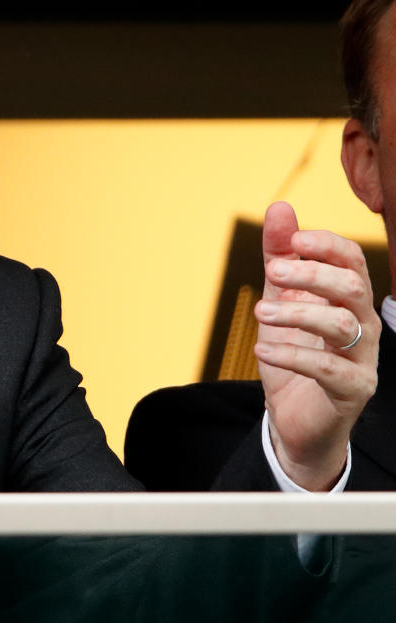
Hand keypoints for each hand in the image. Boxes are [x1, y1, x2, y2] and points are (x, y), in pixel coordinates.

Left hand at [254, 201, 378, 489]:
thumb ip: (280, 256)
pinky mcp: (351, 390)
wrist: (294, 416)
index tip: (294, 241)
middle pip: (351, 288)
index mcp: (348, 298)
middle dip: (312, 275)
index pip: (353, 260)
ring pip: (342, 325)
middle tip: (272, 273)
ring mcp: (362, 359)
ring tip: (260, 313)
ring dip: (297, 313)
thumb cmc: (293, 351)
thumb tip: (280, 207)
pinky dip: (291, 354)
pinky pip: (328, 368)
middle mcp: (363, 324)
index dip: (327, 246)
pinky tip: (262, 349)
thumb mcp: (280, 298)